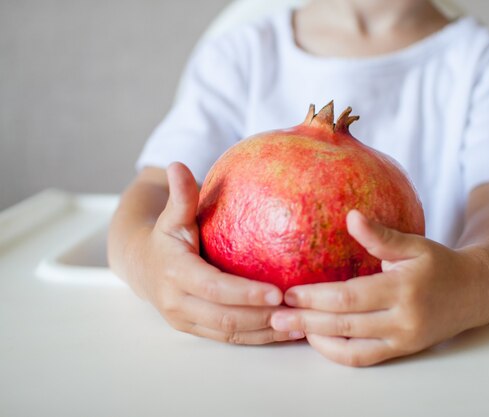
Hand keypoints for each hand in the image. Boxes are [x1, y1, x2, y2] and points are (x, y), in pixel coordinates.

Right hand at [126, 163, 304, 343]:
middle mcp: (177, 303)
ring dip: (266, 332)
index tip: (277, 292)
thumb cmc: (164, 238)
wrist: (140, 266)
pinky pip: (230, 339)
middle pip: (226, 318)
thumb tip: (176, 164)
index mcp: (174, 273)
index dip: (245, 293)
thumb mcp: (172, 216)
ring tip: (300, 323)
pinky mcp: (195, 330)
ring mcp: (185, 321)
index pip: (214, 288)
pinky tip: (286, 330)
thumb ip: (180, 195)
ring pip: (231, 334)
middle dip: (264, 318)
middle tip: (299, 310)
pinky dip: (259, 337)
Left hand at [270, 210, 486, 365]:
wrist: (474, 293)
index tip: (288, 291)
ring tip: (289, 329)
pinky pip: (364, 359)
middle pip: (344, 324)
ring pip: (351, 347)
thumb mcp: (415, 244)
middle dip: (306, 320)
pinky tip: (317, 340)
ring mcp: (402, 339)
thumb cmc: (440, 264)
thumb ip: (382, 236)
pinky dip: (337, 353)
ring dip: (316, 340)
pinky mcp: (401, 350)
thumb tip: (351, 217)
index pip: (349, 297)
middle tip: (275, 316)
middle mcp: (402, 319)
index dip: (315, 296)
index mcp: (403, 288)